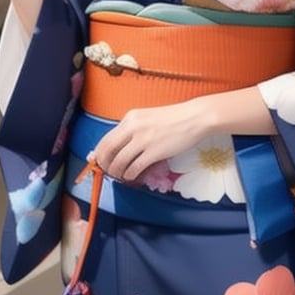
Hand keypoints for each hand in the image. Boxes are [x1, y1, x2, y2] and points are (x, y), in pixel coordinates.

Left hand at [94, 99, 209, 182]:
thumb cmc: (174, 118)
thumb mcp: (147, 117)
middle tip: (107, 172)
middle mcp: (133, 127)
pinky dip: (130, 175)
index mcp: (130, 118)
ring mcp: (143, 140)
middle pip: (107, 151)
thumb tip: (121, 147)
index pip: (106, 139)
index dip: (99, 154)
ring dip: (117, 172)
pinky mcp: (154, 152)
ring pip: (119, 162)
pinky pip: (135, 168)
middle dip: (104, 165)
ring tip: (121, 176)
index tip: (100, 162)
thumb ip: (133, 129)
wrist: (194, 117)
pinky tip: (132, 177)